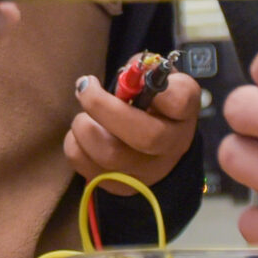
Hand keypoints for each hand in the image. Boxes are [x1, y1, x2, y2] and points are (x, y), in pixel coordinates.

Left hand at [64, 69, 200, 192]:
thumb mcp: (157, 81)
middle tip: (85, 87)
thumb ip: (144, 70)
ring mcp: (147, 173)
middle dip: (104, 107)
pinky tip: (84, 133)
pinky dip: (75, 144)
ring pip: (110, 154)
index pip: (180, 102)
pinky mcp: (119, 187)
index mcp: (182, 113)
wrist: (153, 148)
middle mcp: (171, 147)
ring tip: (84, 116)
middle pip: (144, 136)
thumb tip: (129, 72)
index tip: (138, 79)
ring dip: (85, 126)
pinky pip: (87, 167)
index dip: (159, 90)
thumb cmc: (151, 105)